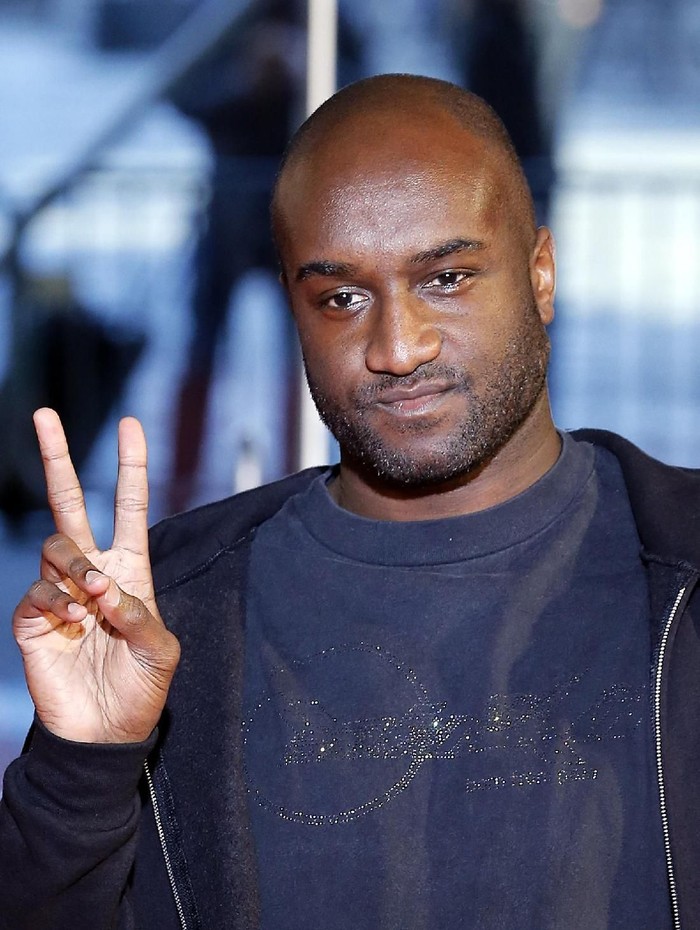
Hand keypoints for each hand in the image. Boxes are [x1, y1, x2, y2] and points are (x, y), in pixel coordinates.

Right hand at [12, 408, 179, 743]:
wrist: (103, 733)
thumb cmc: (140, 689)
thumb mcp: (159, 650)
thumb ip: (137, 614)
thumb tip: (101, 583)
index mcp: (130, 570)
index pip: (130, 507)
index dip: (130, 467)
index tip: (131, 424)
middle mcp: (93, 571)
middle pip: (71, 503)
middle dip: (58, 459)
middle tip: (45, 415)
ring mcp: (60, 592)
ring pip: (56, 546)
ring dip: (76, 566)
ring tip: (93, 601)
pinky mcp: (32, 618)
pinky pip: (38, 590)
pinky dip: (58, 601)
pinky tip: (74, 622)